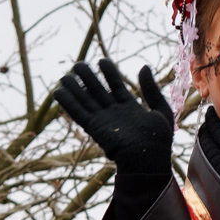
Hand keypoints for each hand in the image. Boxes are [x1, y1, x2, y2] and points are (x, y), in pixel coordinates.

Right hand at [52, 59, 174, 177]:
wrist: (149, 159)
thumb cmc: (159, 140)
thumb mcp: (161, 110)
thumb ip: (152, 89)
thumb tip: (144, 66)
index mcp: (130, 108)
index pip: (116, 86)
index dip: (109, 73)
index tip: (102, 61)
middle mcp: (114, 113)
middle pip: (97, 91)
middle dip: (88, 77)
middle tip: (78, 64)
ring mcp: (103, 120)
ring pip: (86, 100)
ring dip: (74, 88)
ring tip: (64, 76)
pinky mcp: (94, 128)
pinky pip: (78, 113)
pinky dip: (68, 103)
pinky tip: (58, 93)